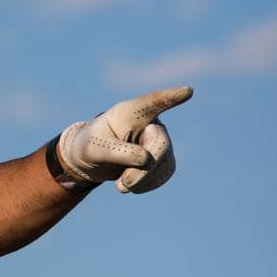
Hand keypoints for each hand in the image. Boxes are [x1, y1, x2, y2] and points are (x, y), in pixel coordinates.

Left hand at [57, 86, 192, 193]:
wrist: (92, 160)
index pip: (153, 102)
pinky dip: (147, 184)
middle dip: (143, 169)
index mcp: (130, 112)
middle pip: (160, 144)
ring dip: (143, 179)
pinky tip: (131, 185)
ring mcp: (159, 140)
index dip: (171, 97)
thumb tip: (147, 160)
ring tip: (121, 186)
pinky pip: (164, 173)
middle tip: (122, 186)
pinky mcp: (163, 157)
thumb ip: (118, 152)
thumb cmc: (90, 146)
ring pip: (164, 162)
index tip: (187, 91)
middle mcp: (150, 122)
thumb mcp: (94, 149)